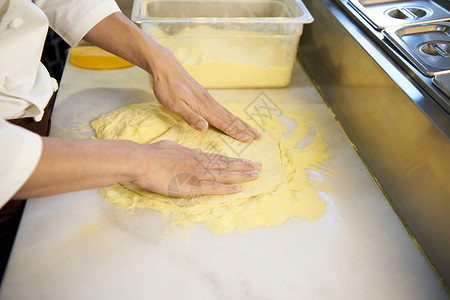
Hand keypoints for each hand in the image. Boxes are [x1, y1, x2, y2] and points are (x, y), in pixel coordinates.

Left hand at [83, 12, 259, 141]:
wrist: (165, 66)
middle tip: (258, 137)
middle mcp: (208, 103)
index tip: (247, 140)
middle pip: (230, 118)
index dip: (235, 132)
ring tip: (251, 129)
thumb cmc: (167, 87)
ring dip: (241, 122)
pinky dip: (231, 116)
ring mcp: (207, 98)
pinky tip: (233, 118)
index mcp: (202, 107)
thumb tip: (205, 127)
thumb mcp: (173, 104)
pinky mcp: (204, 95)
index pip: (222, 123)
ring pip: (228, 113)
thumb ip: (189, 116)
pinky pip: (222, 109)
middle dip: (244, 128)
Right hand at [131, 140, 260, 196]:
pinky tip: (238, 189)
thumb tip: (195, 150)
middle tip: (260, 167)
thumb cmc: (152, 154)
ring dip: (241, 175)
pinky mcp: (190, 185)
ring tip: (256, 175)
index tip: (247, 161)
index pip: (219, 159)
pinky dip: (226, 188)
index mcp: (194, 155)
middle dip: (244, 166)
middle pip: (226, 165)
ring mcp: (196, 173)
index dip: (235, 161)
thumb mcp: (172, 147)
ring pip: (224, 175)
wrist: (141, 160)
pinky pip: (212, 187)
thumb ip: (185, 151)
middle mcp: (199, 163)